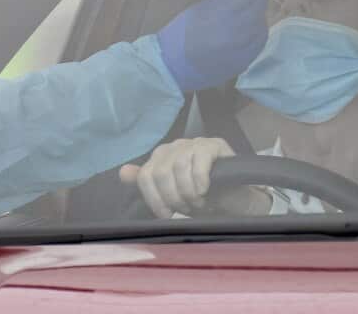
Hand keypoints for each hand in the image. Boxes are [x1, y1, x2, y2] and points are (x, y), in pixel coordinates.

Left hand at [118, 137, 269, 217]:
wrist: (234, 197)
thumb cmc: (201, 197)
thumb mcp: (172, 195)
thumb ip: (148, 183)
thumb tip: (123, 173)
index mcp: (160, 158)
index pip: (145, 176)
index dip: (154, 199)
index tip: (166, 214)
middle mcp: (174, 146)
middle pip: (160, 173)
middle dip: (173, 197)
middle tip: (187, 208)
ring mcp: (193, 143)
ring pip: (178, 168)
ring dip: (188, 192)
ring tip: (198, 202)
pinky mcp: (212, 144)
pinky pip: (198, 163)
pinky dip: (200, 182)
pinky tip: (206, 191)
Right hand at [158, 0, 269, 91]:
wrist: (172, 68)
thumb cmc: (179, 34)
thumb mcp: (199, 9)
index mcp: (225, 13)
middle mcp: (240, 30)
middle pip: (260, 4)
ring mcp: (245, 48)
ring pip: (262, 23)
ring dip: (257, 13)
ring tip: (247, 10)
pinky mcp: (245, 61)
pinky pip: (259, 41)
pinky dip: (256, 31)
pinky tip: (248, 28)